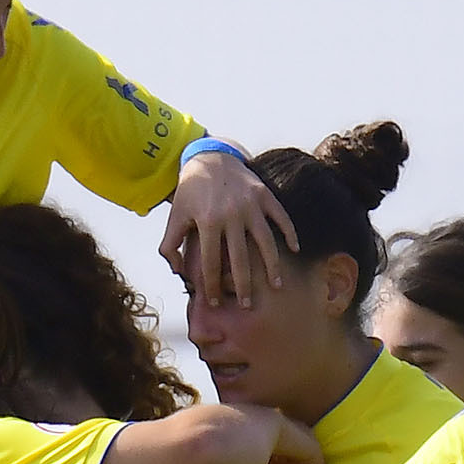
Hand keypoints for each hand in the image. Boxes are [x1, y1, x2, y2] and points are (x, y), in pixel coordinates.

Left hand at [162, 150, 287, 306]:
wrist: (210, 157)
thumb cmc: (191, 192)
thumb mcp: (175, 217)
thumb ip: (170, 246)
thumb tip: (179, 273)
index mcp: (207, 221)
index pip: (211, 262)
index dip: (212, 285)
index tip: (215, 302)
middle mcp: (231, 214)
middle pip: (240, 258)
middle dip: (244, 285)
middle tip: (248, 306)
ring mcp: (250, 204)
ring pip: (265, 241)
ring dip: (272, 265)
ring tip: (276, 285)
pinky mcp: (264, 195)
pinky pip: (280, 217)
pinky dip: (289, 233)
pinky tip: (294, 249)